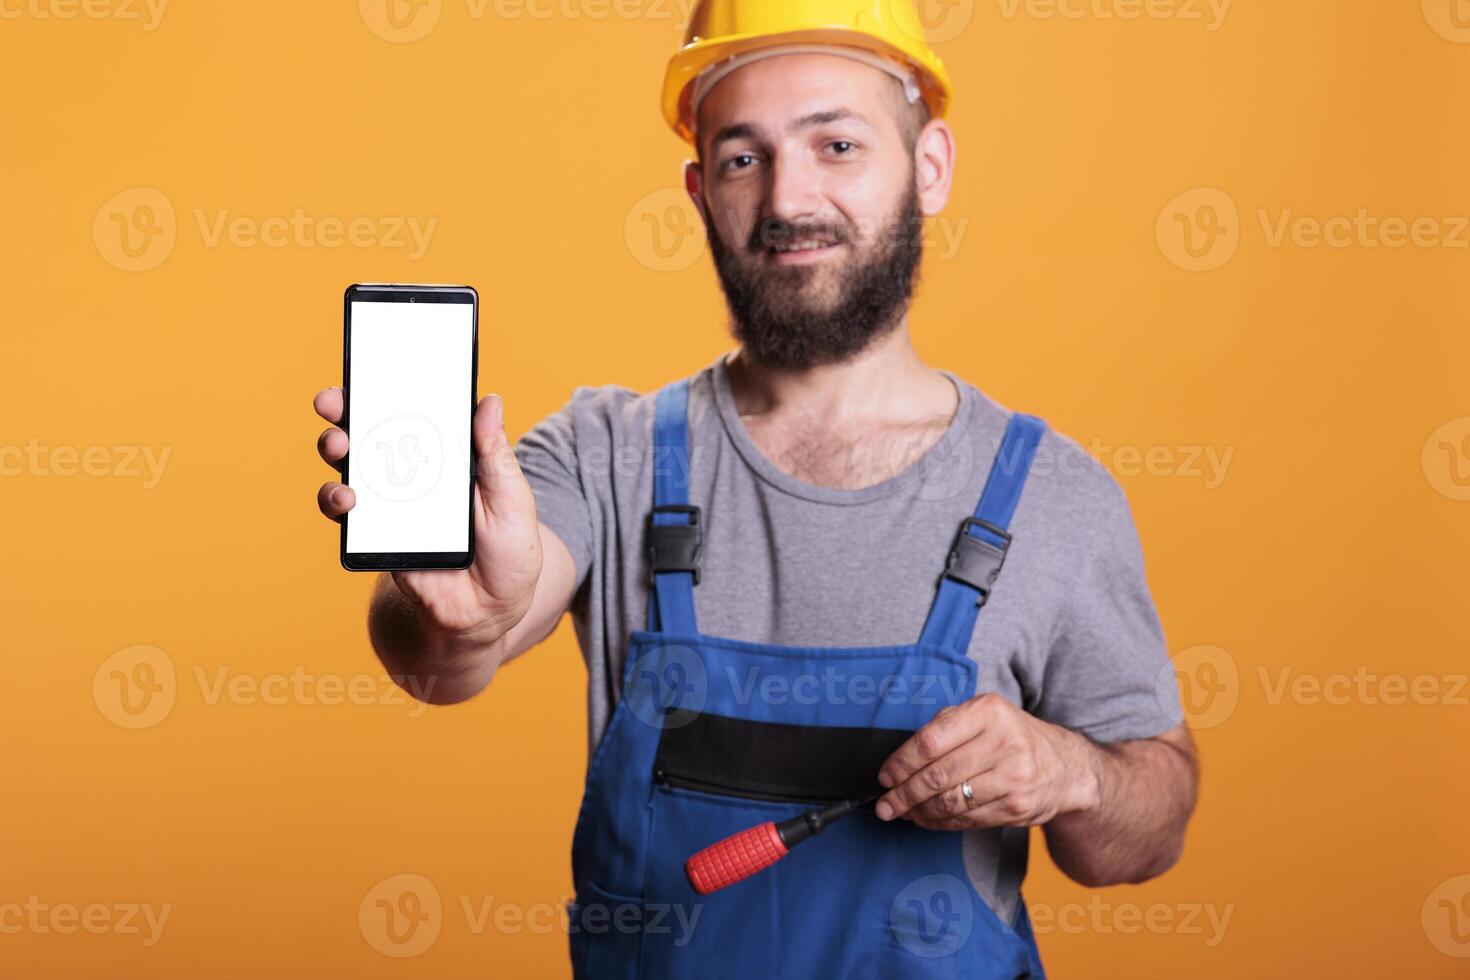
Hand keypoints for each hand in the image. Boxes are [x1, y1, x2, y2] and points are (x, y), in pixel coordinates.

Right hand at [313, 387, 542, 641]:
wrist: (490, 613)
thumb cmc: (509, 553)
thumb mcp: (513, 502)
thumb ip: (496, 457)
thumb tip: (490, 402)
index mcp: (447, 454)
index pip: (415, 411)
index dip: (390, 386)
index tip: (372, 364)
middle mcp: (412, 472)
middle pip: (370, 430)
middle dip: (344, 410)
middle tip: (334, 403)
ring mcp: (389, 502)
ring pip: (348, 466)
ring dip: (335, 450)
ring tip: (340, 450)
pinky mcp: (374, 535)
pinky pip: (344, 513)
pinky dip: (338, 500)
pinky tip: (348, 499)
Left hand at [874, 693, 1100, 830]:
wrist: (1064, 767)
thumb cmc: (1012, 738)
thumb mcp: (983, 716)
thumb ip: (944, 728)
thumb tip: (899, 762)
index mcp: (988, 712)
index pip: (930, 741)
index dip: (901, 763)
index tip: (885, 776)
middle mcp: (1004, 742)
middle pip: (937, 775)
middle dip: (903, 794)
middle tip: (885, 804)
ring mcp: (1014, 777)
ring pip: (949, 801)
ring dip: (919, 812)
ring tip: (904, 812)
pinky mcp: (1018, 807)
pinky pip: (967, 819)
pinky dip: (941, 823)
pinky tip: (928, 819)